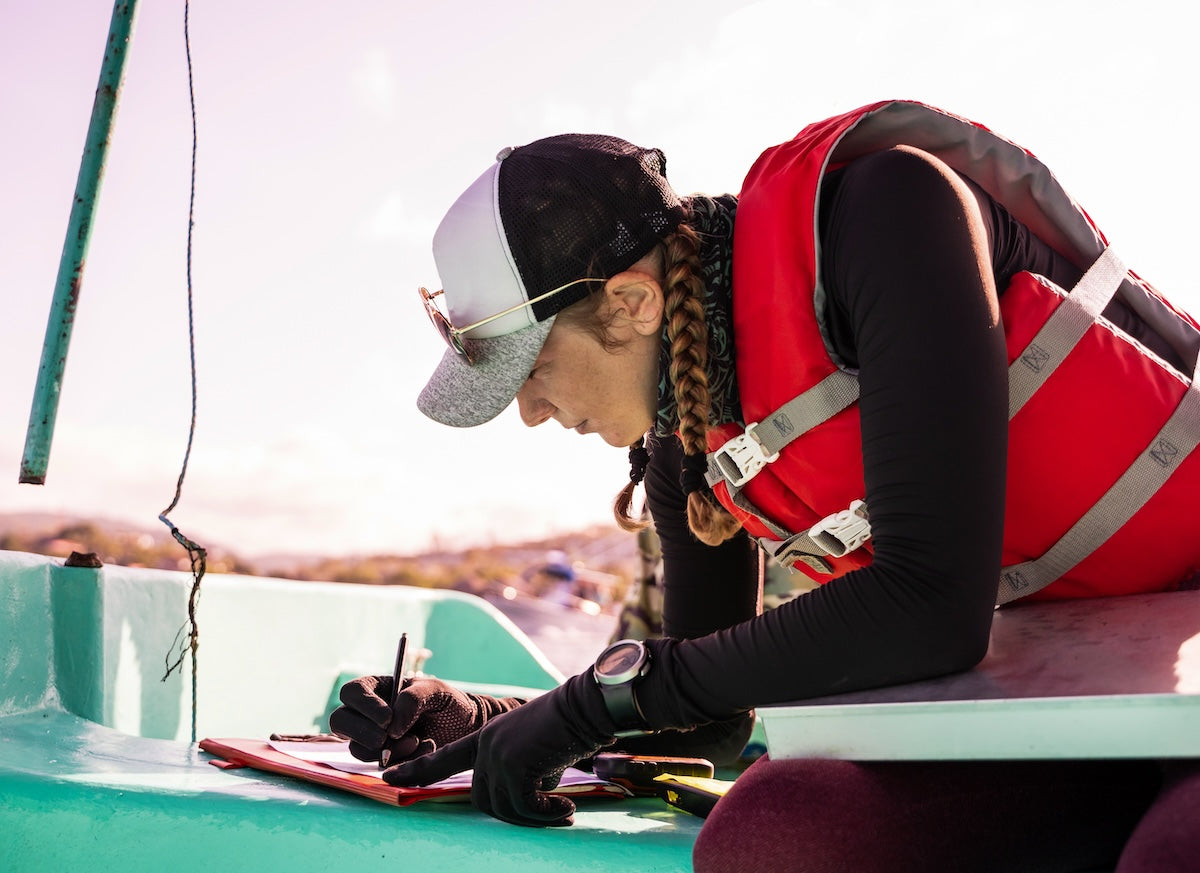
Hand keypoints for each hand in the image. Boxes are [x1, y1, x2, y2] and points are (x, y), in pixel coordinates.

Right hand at [329, 675, 522, 765]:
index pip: (352, 692)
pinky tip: (423, 751)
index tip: (387, 718)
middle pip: (340, 721)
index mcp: (377, 689)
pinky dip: (399, 762)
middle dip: (363, 732)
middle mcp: (368, 714)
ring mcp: (372, 738)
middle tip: (390, 737)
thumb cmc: (449, 703)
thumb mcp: (437, 691)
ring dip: (386, 749)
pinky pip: (377, 766)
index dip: (364, 705)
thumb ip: (413, 698)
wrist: (466, 729)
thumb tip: (391, 725)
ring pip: (357, 748)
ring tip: (418, 741)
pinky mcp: (383, 760)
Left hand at [382, 671, 617, 826]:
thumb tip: (523, 799)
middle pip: (483, 799)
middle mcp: (486, 747)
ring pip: (502, 808)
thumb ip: (516, 767)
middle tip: (548, 812)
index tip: (389, 778)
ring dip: (535, 817)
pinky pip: (524, 808)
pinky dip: (547, 814)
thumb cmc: (565, 726)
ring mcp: (498, 755)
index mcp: (485, 738)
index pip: (443, 758)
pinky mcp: (516, 766)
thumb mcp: (531, 745)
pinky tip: (567, 808)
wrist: (584, 706)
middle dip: (515, 814)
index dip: (417, 771)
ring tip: (562, 810)